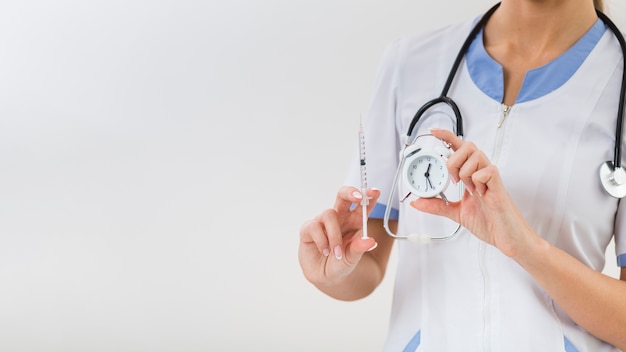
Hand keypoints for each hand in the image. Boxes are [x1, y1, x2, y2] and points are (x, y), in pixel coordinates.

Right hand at [299, 186, 379, 285]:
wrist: (324, 277)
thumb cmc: (340, 263)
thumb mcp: (352, 259)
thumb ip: (359, 249)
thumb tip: (370, 241)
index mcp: (354, 222)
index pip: (362, 206)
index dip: (368, 197)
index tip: (375, 192)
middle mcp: (339, 218)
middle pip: (343, 196)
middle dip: (350, 193)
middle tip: (358, 197)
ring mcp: (323, 222)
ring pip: (329, 214)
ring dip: (335, 235)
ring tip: (336, 252)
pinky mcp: (309, 229)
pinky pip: (314, 226)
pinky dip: (322, 241)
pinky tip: (325, 251)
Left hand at [409, 129, 535, 258]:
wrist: (507, 238)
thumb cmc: (490, 222)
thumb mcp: (456, 212)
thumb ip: (437, 206)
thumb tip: (417, 202)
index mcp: (472, 175)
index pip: (459, 149)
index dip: (447, 137)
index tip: (433, 133)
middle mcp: (482, 172)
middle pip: (467, 146)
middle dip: (454, 159)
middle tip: (453, 180)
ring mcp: (491, 178)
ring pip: (476, 156)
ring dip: (465, 172)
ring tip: (470, 190)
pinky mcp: (499, 186)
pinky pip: (487, 171)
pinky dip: (478, 181)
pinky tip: (481, 194)